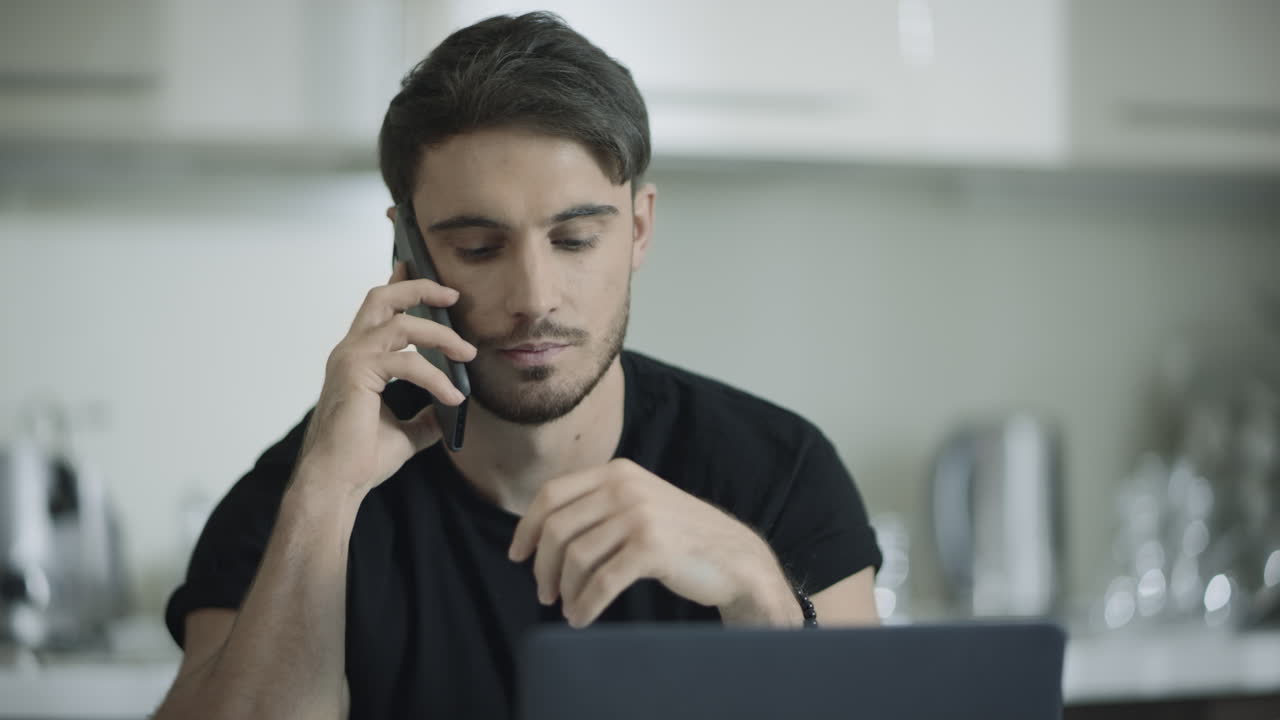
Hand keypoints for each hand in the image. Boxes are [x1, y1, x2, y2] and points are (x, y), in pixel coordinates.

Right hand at [294, 261, 476, 495]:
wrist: (336, 483)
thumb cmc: (360, 459)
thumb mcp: (405, 432)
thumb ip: (425, 416)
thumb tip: (449, 411)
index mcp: (357, 359)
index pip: (379, 310)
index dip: (402, 287)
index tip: (432, 280)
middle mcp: (350, 351)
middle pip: (382, 297)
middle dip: (420, 288)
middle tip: (453, 296)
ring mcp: (350, 359)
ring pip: (401, 324)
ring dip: (441, 336)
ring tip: (467, 354)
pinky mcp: (357, 373)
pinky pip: (406, 362)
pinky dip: (435, 377)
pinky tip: (452, 398)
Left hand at [507, 458, 798, 627]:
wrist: (735, 558)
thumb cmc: (682, 537)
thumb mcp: (639, 504)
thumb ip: (599, 505)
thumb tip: (543, 532)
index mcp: (618, 472)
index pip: (552, 494)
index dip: (527, 527)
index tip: (518, 555)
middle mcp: (626, 487)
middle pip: (558, 528)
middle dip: (543, 566)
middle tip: (544, 593)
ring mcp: (640, 516)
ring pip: (576, 557)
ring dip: (565, 591)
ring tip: (567, 609)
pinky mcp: (652, 548)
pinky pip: (601, 582)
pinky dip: (585, 605)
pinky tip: (583, 617)